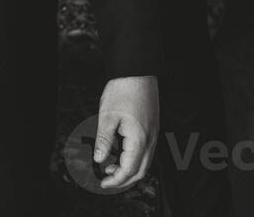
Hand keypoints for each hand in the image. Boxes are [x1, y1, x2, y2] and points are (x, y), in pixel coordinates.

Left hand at [92, 75, 157, 190]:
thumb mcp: (107, 116)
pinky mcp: (152, 127)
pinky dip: (134, 158)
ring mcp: (153, 133)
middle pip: (140, 171)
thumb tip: (99, 160)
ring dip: (129, 169)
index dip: (116, 180)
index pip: (129, 170)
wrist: (138, 70)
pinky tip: (120, 153)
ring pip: (145, 162)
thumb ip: (104, 141)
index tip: (103, 183)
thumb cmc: (123, 90)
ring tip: (109, 167)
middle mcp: (150, 139)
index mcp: (139, 139)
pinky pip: (146, 151)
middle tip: (106, 180)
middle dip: (123, 179)